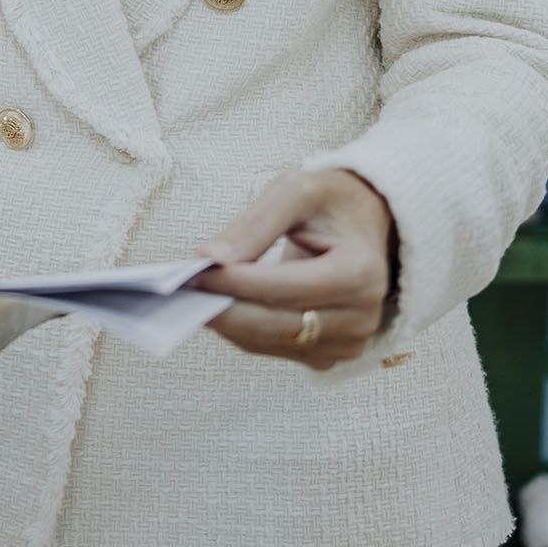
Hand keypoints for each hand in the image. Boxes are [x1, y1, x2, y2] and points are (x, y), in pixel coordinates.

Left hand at [195, 166, 395, 370]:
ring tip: (191, 297)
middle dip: (223, 306)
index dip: (237, 281)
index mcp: (361, 272)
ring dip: (227, 321)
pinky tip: (220, 307)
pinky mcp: (330, 355)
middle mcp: (361, 316)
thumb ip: (255, 223)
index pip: (287, 287)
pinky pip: (275, 348)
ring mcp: (348, 342)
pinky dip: (243, 330)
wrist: (367, 222)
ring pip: (269, 340)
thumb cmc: (331, 201)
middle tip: (179, 290)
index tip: (195, 269)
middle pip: (275, 323)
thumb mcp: (297, 191)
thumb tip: (211, 257)